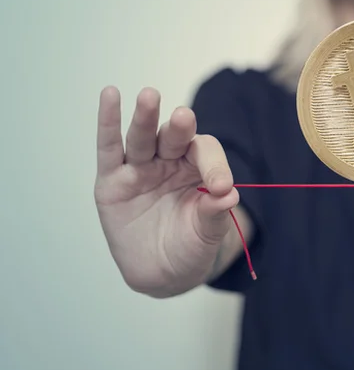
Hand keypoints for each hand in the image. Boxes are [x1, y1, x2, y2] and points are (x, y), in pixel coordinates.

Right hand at [94, 86, 238, 296]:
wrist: (162, 274)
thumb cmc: (190, 246)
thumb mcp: (207, 235)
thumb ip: (215, 215)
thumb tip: (229, 196)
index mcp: (198, 169)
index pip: (206, 153)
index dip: (215, 165)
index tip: (221, 187)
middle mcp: (170, 161)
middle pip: (175, 137)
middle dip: (179, 127)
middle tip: (184, 117)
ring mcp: (141, 168)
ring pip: (143, 138)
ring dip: (145, 117)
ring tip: (149, 96)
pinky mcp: (112, 179)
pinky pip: (109, 147)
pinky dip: (108, 121)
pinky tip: (110, 95)